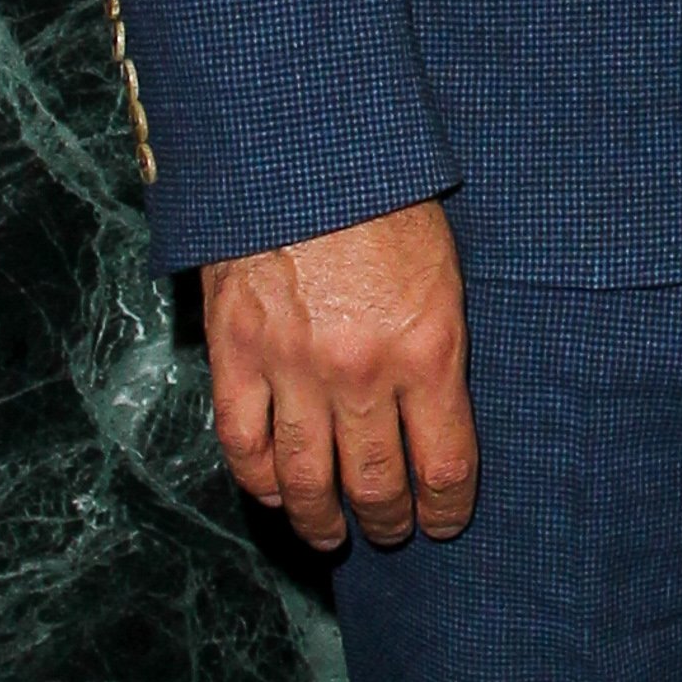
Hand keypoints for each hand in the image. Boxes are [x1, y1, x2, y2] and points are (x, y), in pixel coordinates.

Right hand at [201, 196, 477, 550]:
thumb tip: (439, 410)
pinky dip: (260, 482)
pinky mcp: (237, 352)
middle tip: (392, 531)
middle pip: (374, 484)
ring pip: (305, 481)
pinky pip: (243, 445)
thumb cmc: (388, 195)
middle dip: (388, 519)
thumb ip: (437, 344)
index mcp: (427, 348)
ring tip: (333, 534)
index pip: (443, 465)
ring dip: (322, 519)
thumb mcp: (444, 266)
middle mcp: (361, 372)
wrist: (306, 147)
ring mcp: (292, 368)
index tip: (444, 523)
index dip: (445, 509)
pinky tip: (276, 493)